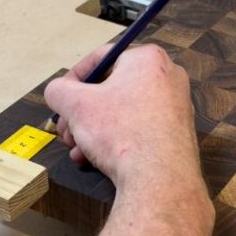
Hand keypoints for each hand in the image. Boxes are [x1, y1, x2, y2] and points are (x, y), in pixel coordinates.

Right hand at [45, 44, 202, 193]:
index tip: (61, 96)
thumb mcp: (77, 105)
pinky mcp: (178, 131)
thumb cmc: (122, 133)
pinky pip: (139, 127)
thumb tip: (57, 91)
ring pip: (123, 111)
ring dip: (93, 129)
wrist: (159, 178)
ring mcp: (176, 105)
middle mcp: (168, 77)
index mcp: (148, 59)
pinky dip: (116, 139)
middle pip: (112, 88)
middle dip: (82, 111)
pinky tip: (94, 158)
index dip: (74, 78)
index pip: (102, 57)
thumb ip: (59, 91)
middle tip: (65, 128)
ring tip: (76, 148)